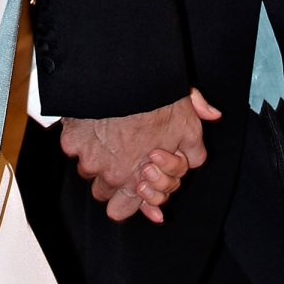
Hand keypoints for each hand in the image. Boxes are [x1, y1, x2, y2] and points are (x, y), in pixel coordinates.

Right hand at [60, 87, 221, 223]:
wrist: (124, 75)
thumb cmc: (157, 99)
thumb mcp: (187, 120)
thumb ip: (194, 139)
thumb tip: (212, 121)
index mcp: (142, 177)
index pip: (127, 208)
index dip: (134, 198)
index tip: (137, 184)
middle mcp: (114, 175)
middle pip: (105, 195)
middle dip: (113, 181)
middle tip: (121, 158)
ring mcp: (90, 160)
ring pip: (88, 171)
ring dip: (95, 160)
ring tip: (107, 136)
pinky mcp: (71, 142)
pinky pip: (72, 148)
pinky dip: (79, 139)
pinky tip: (90, 122)